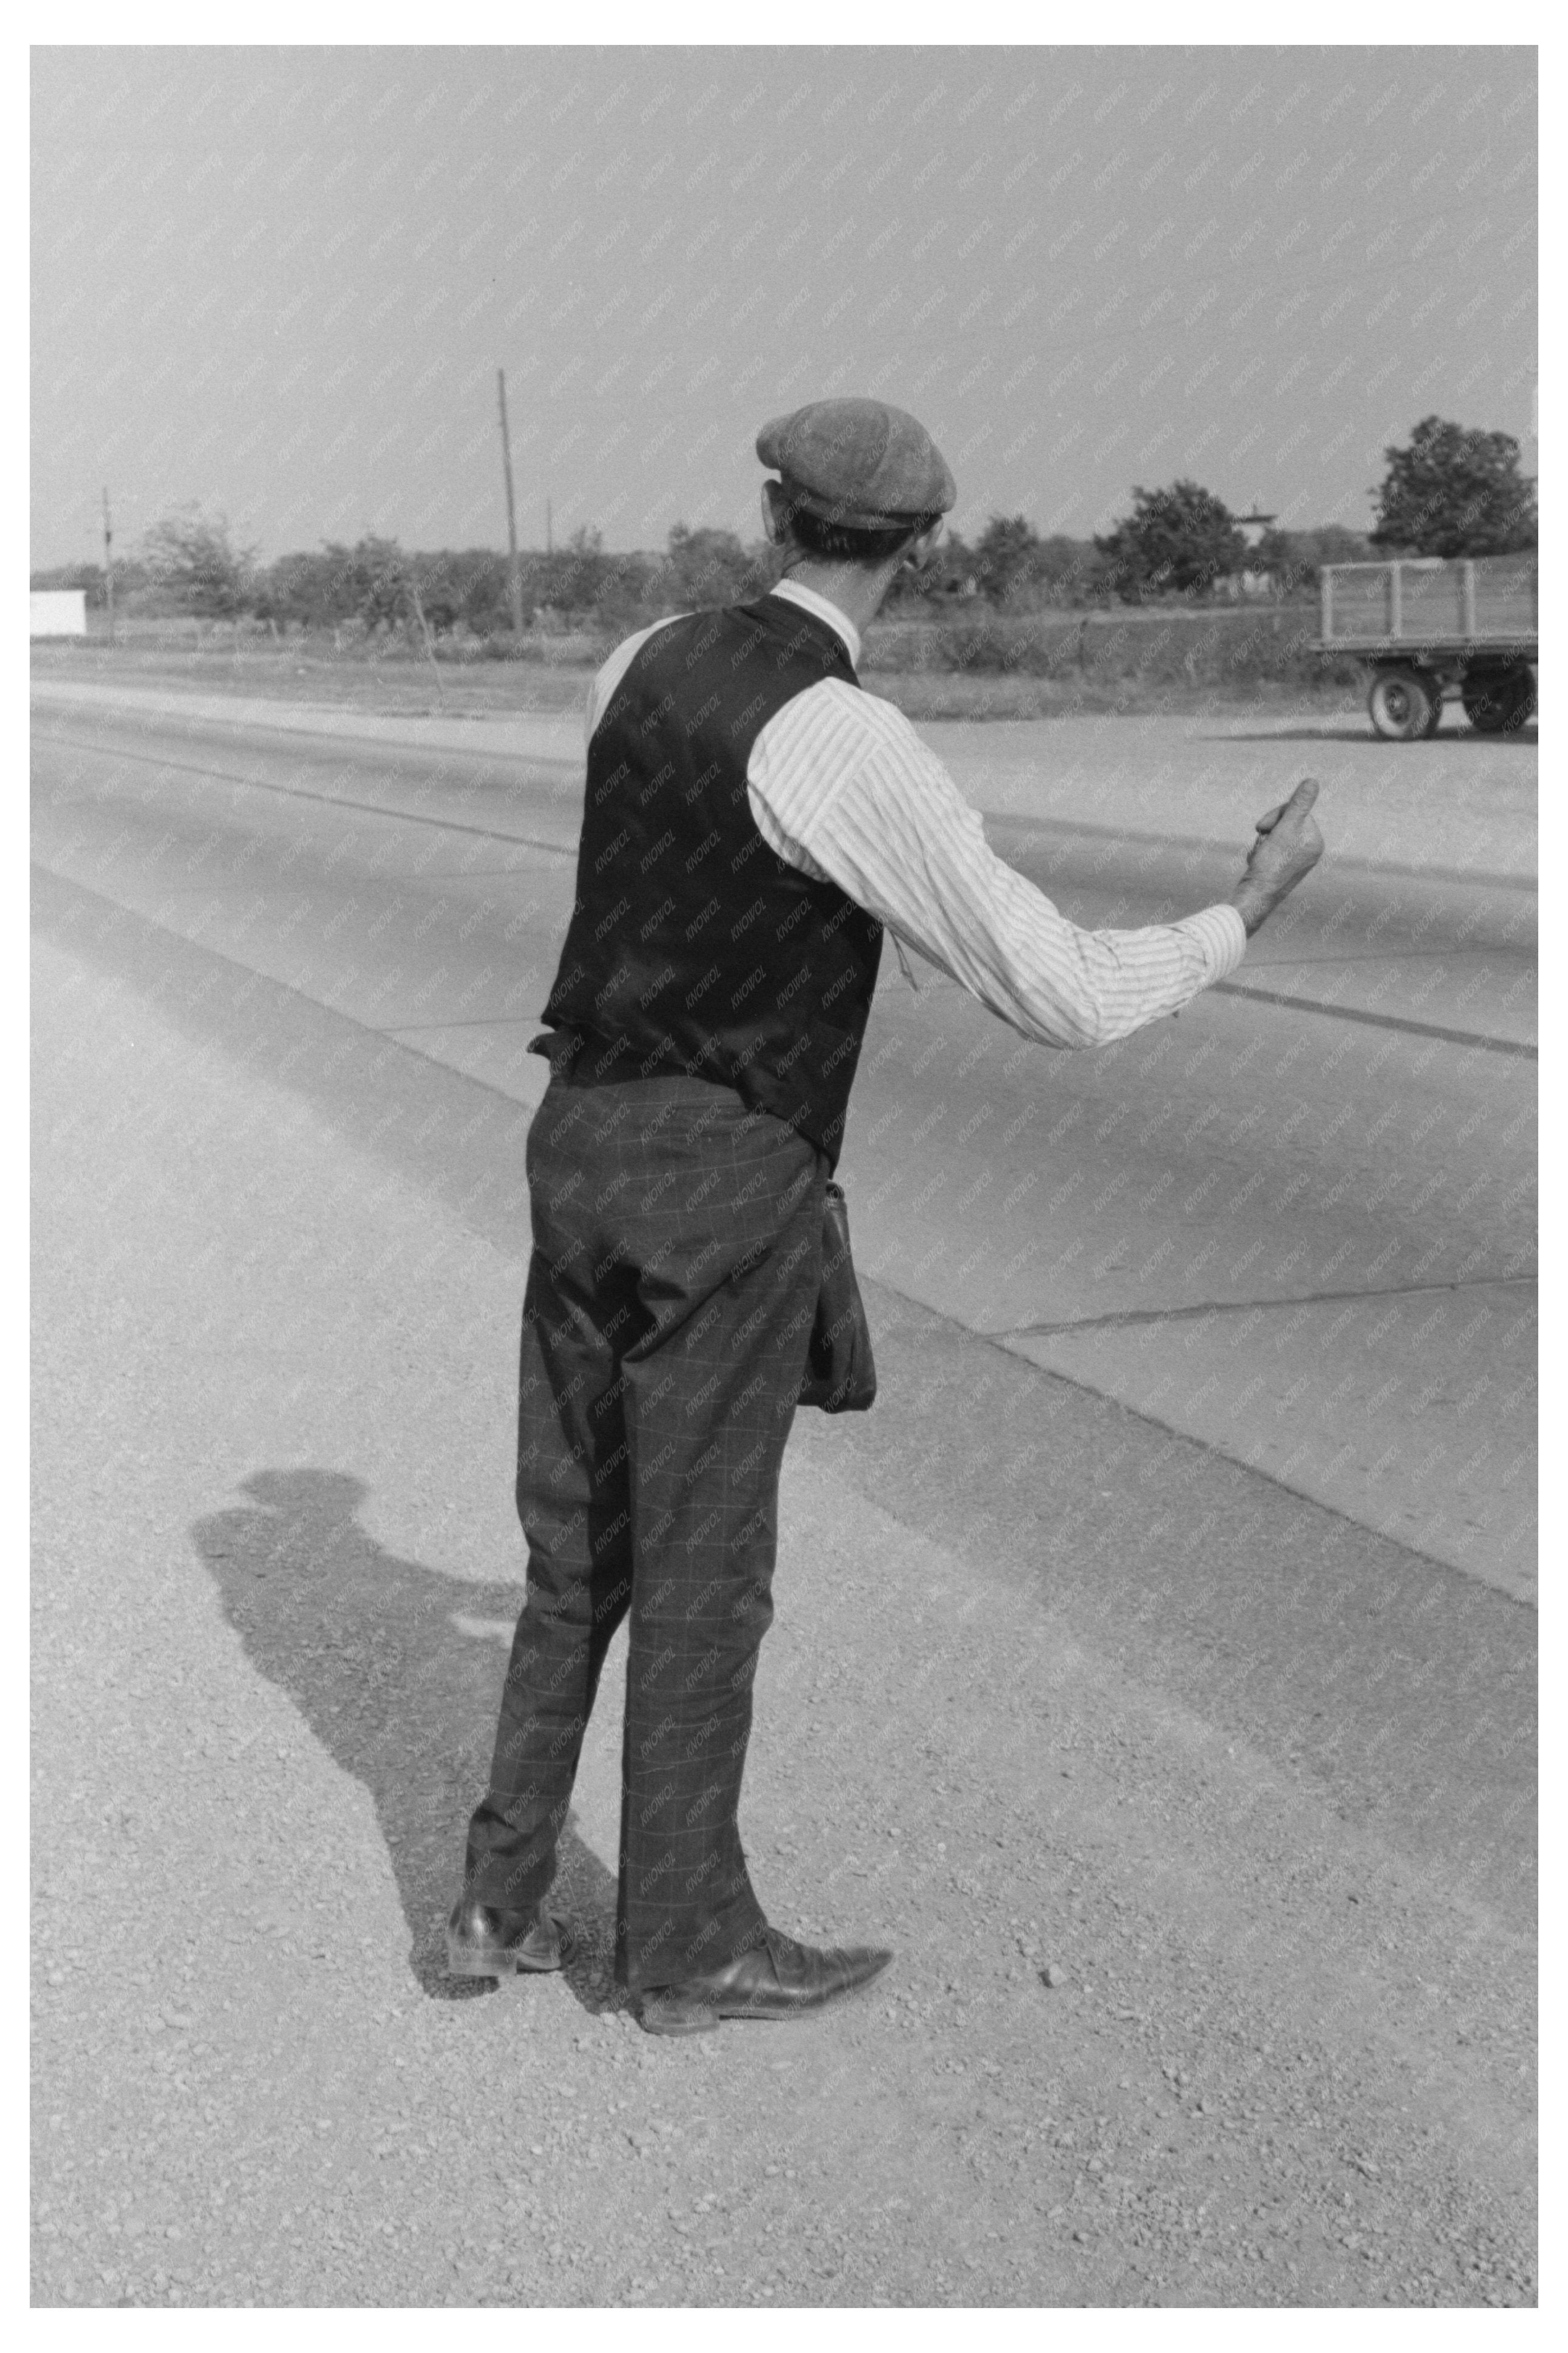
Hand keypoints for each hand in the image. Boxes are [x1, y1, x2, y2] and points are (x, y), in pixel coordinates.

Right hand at [1228, 778, 1323, 935]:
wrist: (1254, 897)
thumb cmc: (1270, 864)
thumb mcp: (1285, 828)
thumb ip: (1299, 804)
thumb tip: (1312, 781)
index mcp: (1316, 841)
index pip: (1295, 811)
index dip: (1275, 816)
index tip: (1264, 828)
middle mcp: (1309, 852)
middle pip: (1285, 823)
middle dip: (1269, 830)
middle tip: (1261, 842)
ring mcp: (1296, 862)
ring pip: (1274, 836)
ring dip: (1262, 841)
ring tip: (1259, 856)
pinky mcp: (1281, 870)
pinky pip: (1269, 850)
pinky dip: (1259, 852)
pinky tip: (1256, 863)